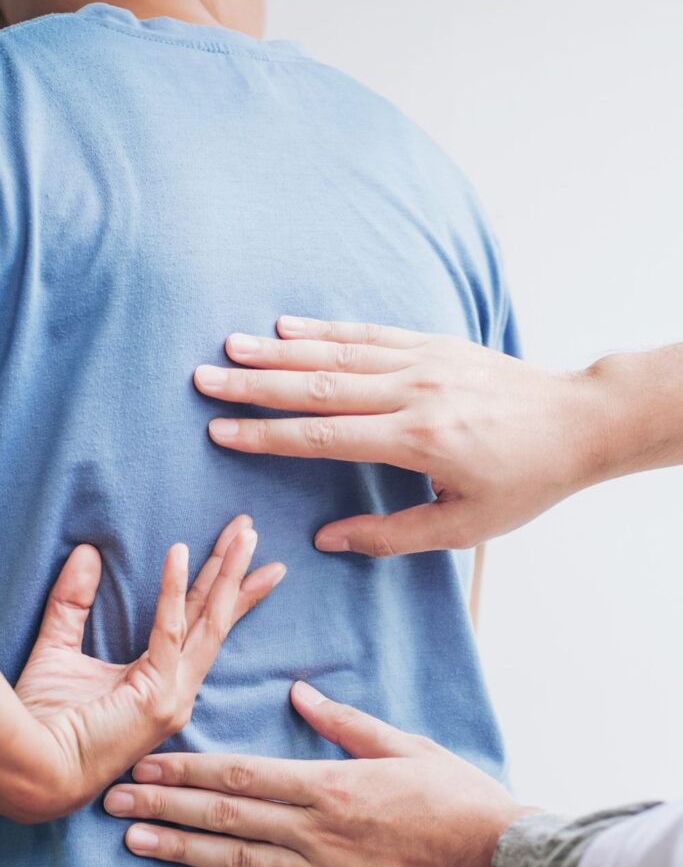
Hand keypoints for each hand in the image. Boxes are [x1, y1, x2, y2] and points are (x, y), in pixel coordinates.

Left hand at [4, 516, 284, 823]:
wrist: (32, 771)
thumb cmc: (44, 723)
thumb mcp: (59, 649)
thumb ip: (73, 603)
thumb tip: (87, 554)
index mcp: (162, 681)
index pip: (199, 623)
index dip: (220, 587)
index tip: (238, 552)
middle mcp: (178, 689)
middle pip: (215, 618)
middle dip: (236, 571)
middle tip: (251, 530)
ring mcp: (174, 695)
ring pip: (210, 621)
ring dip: (227, 573)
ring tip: (244, 535)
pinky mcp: (158, 697)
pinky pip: (169, 631)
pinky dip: (173, 590)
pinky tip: (178, 552)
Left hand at [105, 683, 530, 866]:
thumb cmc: (457, 800)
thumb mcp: (406, 746)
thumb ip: (347, 723)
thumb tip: (301, 693)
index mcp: (331, 784)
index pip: (242, 775)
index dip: (189, 771)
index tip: (148, 764)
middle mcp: (316, 832)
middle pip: (226, 818)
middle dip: (166, 807)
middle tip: (116, 802)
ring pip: (236, 863)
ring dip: (180, 853)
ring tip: (135, 843)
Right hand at [193, 317, 604, 555]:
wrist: (578, 422)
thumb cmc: (525, 482)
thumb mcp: (464, 527)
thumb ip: (391, 535)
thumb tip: (326, 540)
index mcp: (418, 441)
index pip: (325, 437)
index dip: (269, 436)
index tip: (221, 432)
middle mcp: (415, 393)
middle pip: (319, 386)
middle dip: (256, 385)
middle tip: (205, 379)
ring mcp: (425, 361)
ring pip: (338, 352)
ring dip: (280, 350)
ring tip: (231, 347)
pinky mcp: (435, 343)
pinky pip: (370, 332)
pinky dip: (326, 329)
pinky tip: (288, 326)